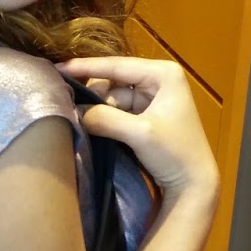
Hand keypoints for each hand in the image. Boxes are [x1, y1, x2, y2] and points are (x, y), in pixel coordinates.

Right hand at [65, 55, 220, 202]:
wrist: (194, 184)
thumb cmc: (175, 154)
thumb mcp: (139, 134)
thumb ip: (105, 119)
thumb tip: (75, 112)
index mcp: (163, 73)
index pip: (117, 65)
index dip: (85, 67)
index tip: (57, 68)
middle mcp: (158, 79)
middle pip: (113, 80)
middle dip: (92, 94)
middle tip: (65, 104)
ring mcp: (152, 97)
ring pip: (112, 97)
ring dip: (96, 109)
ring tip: (76, 118)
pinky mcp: (146, 115)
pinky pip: (117, 111)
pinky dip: (103, 118)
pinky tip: (88, 124)